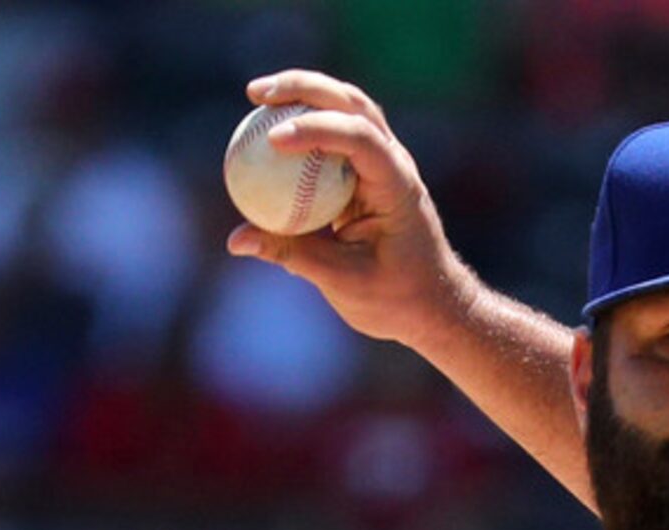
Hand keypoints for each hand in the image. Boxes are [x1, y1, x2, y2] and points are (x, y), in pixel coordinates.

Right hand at [225, 71, 480, 350]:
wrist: (432, 303)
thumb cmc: (397, 298)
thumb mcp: (344, 282)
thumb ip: (292, 255)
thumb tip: (236, 240)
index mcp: (397, 188)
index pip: (360, 140)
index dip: (316, 130)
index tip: (274, 140)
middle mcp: (395, 164)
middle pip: (352, 104)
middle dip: (304, 88)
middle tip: (255, 94)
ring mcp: (384, 162)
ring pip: (347, 107)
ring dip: (303, 92)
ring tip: (256, 96)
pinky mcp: (368, 169)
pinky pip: (334, 133)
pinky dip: (304, 122)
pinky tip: (268, 124)